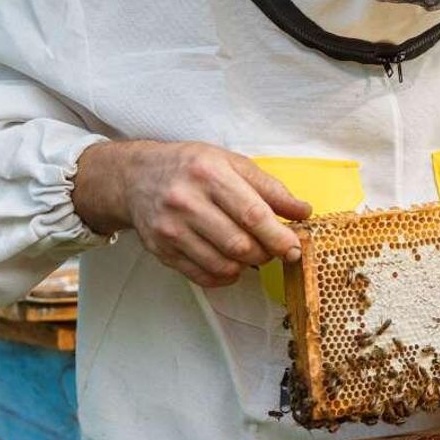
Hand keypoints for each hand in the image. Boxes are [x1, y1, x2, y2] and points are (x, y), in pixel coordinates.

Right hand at [73, 140, 311, 287]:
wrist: (138, 176)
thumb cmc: (192, 167)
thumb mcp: (232, 163)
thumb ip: (270, 188)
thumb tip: (302, 212)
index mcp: (209, 173)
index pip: (252, 214)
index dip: (278, 236)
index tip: (294, 247)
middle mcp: (186, 201)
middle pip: (239, 244)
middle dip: (264, 253)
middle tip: (272, 248)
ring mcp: (170, 229)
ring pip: (222, 265)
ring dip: (246, 266)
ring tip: (250, 252)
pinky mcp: (161, 250)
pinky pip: (203, 276)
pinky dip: (225, 276)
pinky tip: (229, 262)